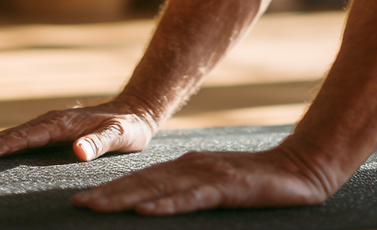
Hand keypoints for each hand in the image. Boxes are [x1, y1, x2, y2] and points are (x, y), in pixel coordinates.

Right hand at [0, 98, 157, 161]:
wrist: (137, 111)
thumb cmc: (130, 127)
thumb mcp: (121, 136)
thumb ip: (100, 143)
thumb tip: (78, 152)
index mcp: (60, 124)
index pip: (23, 137)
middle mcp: (49, 121)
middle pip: (8, 134)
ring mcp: (48, 124)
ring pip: (10, 135)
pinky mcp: (50, 130)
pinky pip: (19, 138)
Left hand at [71, 145, 337, 215]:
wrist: (301, 168)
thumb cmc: (258, 181)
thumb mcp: (217, 184)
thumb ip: (189, 191)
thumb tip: (156, 203)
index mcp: (187, 166)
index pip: (142, 179)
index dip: (111, 189)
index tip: (81, 200)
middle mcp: (192, 165)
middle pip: (142, 182)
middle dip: (107, 194)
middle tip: (76, 205)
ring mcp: (209, 174)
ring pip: (159, 188)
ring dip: (125, 198)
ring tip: (97, 207)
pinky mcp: (228, 186)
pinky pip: (192, 198)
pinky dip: (167, 204)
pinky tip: (146, 211)